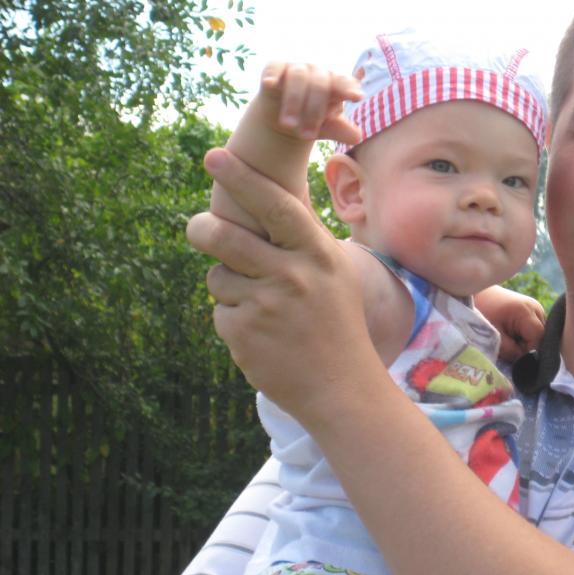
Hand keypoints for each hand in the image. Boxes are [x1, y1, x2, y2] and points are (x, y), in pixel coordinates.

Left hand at [188, 149, 379, 414]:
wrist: (342, 387)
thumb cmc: (338, 322)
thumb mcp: (334, 272)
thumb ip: (303, 239)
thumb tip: (267, 199)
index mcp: (317, 253)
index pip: (275, 205)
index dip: (242, 178)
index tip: (214, 156)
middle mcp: (292, 275)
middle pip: (224, 236)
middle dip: (201, 228)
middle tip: (198, 227)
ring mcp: (265, 305)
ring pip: (218, 277)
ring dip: (228, 285)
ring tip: (260, 306)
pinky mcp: (243, 334)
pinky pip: (221, 312)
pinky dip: (235, 319)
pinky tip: (263, 334)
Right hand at [261, 62, 362, 143]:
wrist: (285, 122)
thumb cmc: (312, 121)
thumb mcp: (326, 128)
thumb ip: (340, 130)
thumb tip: (357, 137)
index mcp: (334, 84)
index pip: (344, 83)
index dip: (349, 88)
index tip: (357, 97)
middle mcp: (317, 73)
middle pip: (320, 84)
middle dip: (314, 111)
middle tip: (308, 136)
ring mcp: (297, 68)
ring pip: (298, 77)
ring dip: (294, 102)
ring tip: (289, 125)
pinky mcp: (276, 69)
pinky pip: (274, 67)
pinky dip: (272, 75)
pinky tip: (270, 84)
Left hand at [474, 286, 545, 360]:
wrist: (477, 292)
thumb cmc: (482, 312)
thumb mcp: (494, 336)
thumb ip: (512, 351)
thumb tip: (526, 362)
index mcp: (526, 311)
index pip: (538, 339)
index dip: (527, 351)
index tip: (512, 354)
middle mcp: (536, 308)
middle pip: (541, 337)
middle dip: (526, 346)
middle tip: (507, 345)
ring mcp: (536, 307)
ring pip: (538, 334)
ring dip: (525, 341)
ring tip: (508, 336)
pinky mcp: (533, 309)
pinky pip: (534, 329)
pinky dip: (524, 334)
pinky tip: (511, 332)